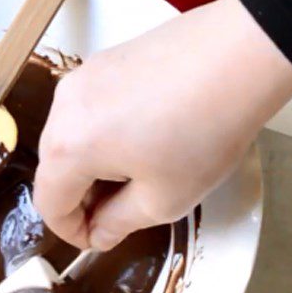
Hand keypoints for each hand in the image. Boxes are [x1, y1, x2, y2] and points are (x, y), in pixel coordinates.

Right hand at [33, 0, 291, 249]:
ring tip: (137, 172)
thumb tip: (98, 233)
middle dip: (82, 197)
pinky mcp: (104, 60)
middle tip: (121, 211)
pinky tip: (144, 135)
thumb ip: (118, 224)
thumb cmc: (203, 133)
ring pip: (71, 137)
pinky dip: (104, 132)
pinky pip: (88, 109)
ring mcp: (81, 78)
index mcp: (67, 149)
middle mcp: (61, 109)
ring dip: (93, 164)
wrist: (241, 53)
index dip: (72, 232)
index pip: (49, 204)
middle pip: (55, 168)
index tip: (101, 239)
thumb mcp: (163, 199)